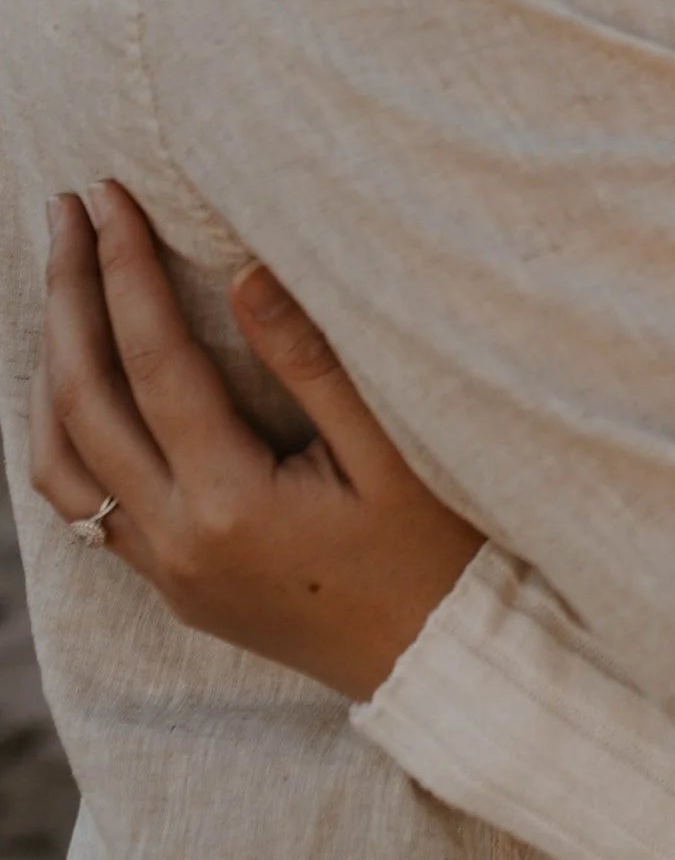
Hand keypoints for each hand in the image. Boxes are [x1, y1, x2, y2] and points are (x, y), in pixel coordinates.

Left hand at [32, 185, 483, 702]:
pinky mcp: (172, 585)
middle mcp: (179, 541)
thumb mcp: (396, 452)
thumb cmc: (438, 555)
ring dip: (48, 366)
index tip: (111, 196)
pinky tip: (77, 386)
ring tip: (60, 286)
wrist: (442, 664)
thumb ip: (315, 363)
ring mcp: (167, 570)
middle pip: (84, 400)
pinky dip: (64, 433)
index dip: (126, 269)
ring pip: (58, 463)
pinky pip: (83, 504)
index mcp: (233, 503)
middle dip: (67, 296)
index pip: (155, 361)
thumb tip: (243, 272)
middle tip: (66, 211)